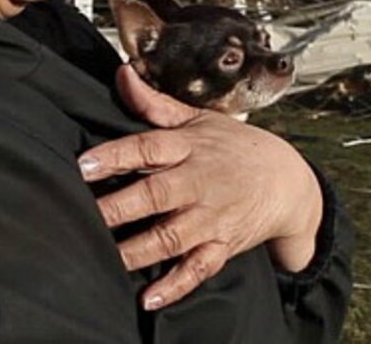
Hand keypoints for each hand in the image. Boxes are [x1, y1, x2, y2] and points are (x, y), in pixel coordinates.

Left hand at [77, 66, 322, 310]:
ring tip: (105, 257)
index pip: (148, 148)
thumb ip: (156, 104)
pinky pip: (198, 269)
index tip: (84, 165)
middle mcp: (199, 183)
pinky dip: (175, 285)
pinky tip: (149, 297)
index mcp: (190, 147)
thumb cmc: (235, 147)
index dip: (115, 156)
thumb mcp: (200, 120)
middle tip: (82, 214)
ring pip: (171, 236)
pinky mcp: (221, 246)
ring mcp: (210, 218)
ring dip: (138, 249)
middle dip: (118, 207)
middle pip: (155, 195)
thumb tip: (122, 73)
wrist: (288, 182)